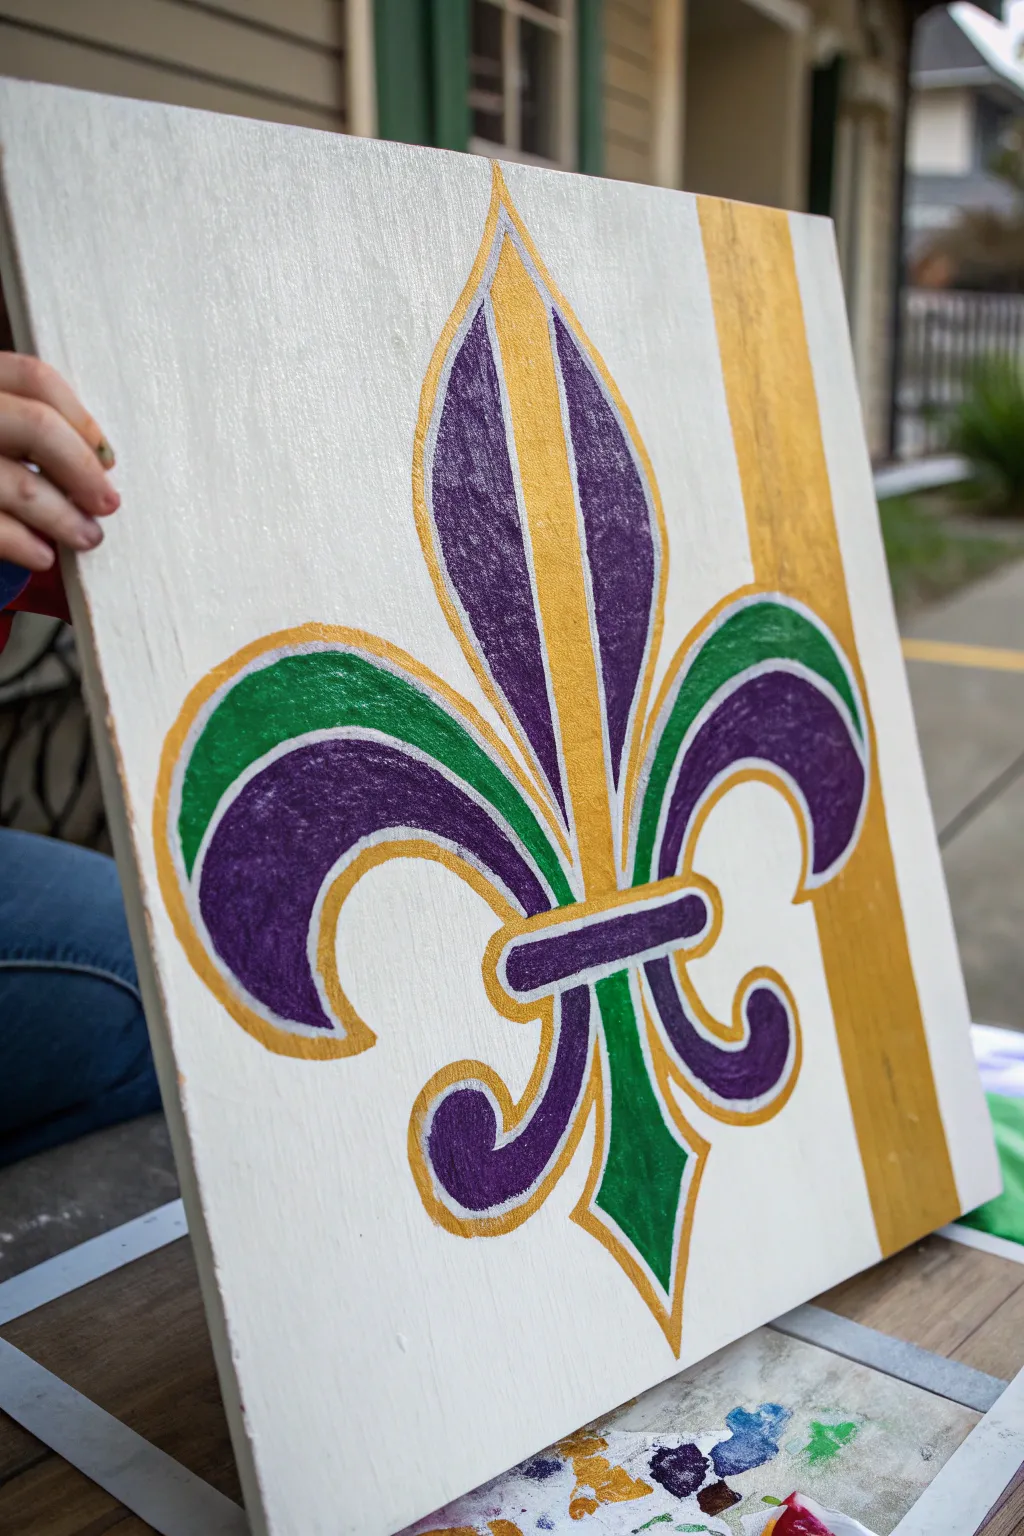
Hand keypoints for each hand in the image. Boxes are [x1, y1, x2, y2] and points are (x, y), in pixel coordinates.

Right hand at [0, 352, 117, 571]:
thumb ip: (19, 425)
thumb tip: (99, 460)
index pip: (34, 378)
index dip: (80, 418)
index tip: (107, 458)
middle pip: (35, 425)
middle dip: (82, 469)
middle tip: (107, 504)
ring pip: (18, 484)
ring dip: (64, 517)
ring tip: (87, 537)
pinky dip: (22, 543)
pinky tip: (42, 555)